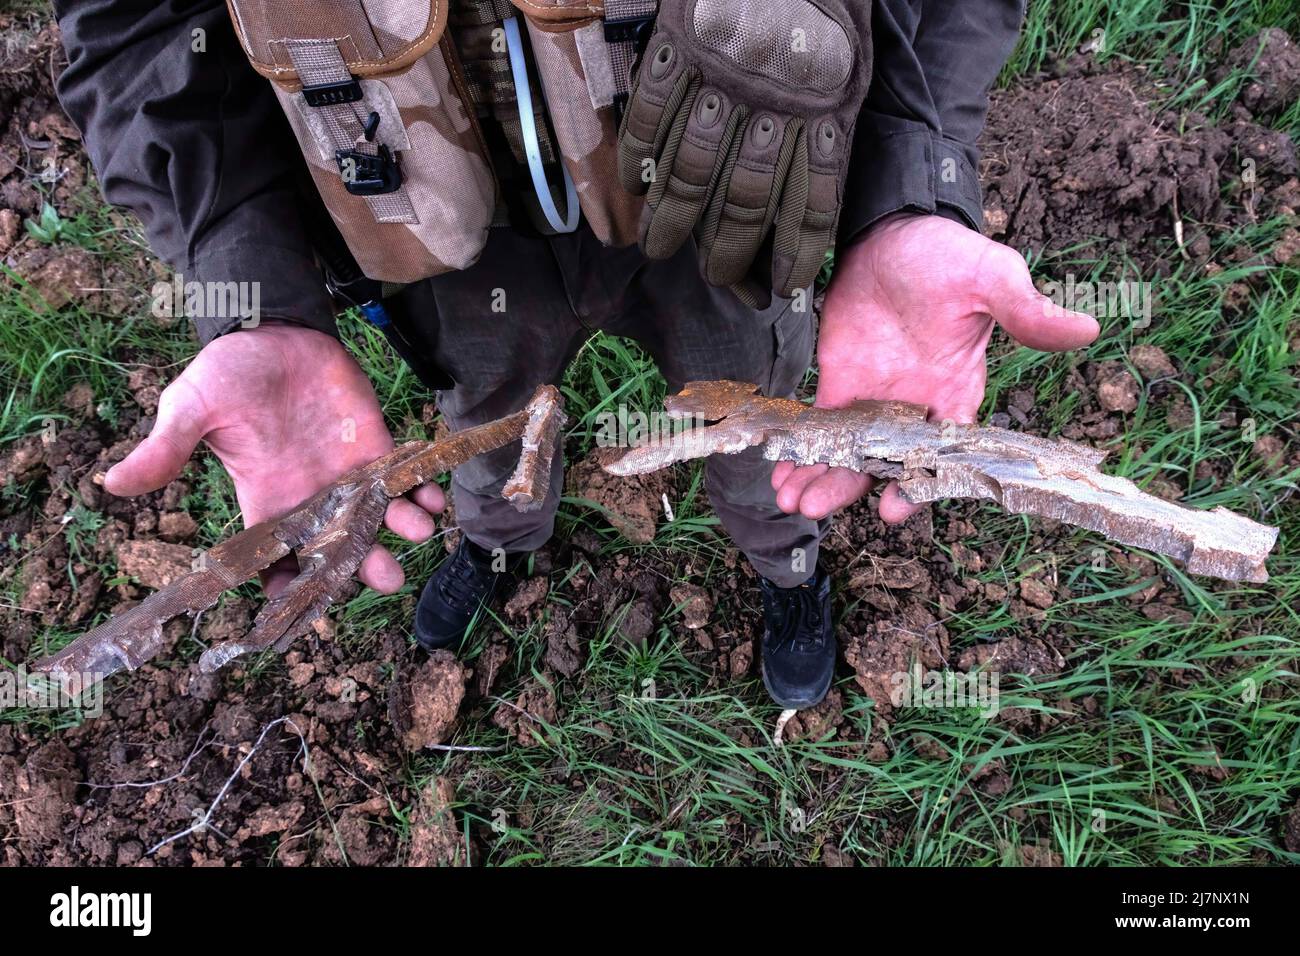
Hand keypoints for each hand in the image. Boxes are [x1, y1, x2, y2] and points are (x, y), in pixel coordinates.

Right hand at [105, 323, 443, 594]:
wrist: (272, 328)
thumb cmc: (229, 371)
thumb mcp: (191, 408)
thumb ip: (165, 449)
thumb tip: (111, 482)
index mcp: (265, 499)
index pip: (278, 558)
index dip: (292, 585)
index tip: (306, 602)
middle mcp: (311, 497)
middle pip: (341, 550)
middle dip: (364, 568)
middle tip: (383, 575)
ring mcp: (347, 474)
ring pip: (380, 522)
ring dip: (403, 531)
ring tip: (416, 529)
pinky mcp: (375, 447)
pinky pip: (404, 483)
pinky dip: (423, 494)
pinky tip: (434, 499)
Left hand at [773, 212, 1099, 522]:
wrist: (896, 233)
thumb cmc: (948, 257)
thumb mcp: (991, 278)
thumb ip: (1026, 311)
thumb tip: (1085, 328)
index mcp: (956, 393)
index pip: (941, 453)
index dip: (919, 484)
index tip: (894, 507)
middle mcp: (914, 408)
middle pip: (884, 464)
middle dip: (849, 489)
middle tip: (814, 510)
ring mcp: (874, 400)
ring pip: (847, 454)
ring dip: (819, 480)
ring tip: (788, 501)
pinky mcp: (840, 383)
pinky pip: (819, 428)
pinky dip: (800, 451)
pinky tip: (777, 473)